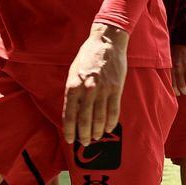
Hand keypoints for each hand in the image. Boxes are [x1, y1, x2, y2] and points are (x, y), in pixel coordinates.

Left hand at [63, 23, 127, 145]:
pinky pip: (113, 111)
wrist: (106, 41)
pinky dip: (110, 122)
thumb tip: (72, 110)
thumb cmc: (87, 56)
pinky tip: (108, 129)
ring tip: (96, 138)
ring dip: (97, 131)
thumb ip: (72, 90)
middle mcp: (87, 90)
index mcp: (73, 85)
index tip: (70, 140)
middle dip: (84, 135)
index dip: (69, 130)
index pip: (69, 114)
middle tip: (85, 143)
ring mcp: (102, 90)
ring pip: (99, 118)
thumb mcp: (73, 71)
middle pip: (84, 120)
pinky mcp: (116, 88)